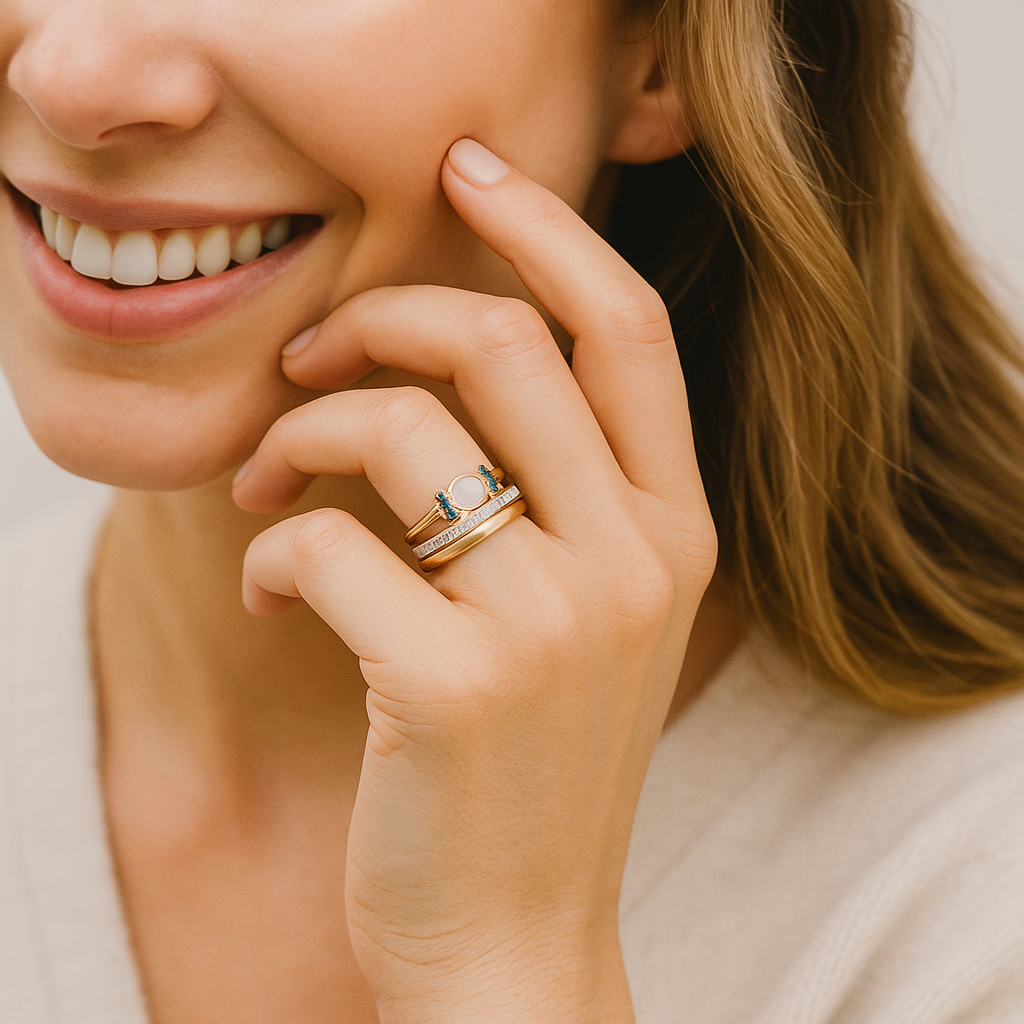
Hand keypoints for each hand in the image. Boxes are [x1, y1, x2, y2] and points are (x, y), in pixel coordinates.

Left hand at [232, 139, 717, 1023]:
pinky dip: (273, 549)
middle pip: (503, 345)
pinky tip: (272, 587)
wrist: (516, 934)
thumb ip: (565, 491)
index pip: (625, 329)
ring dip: (302, 438)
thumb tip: (453, 365)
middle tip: (312, 357)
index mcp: (674, 532)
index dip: (546, 226)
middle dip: (384, 319)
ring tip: (265, 487)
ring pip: (398, 433)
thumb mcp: (591, 614)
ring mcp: (550, 626)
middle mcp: (633, 563)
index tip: (470, 170)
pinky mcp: (448, 686)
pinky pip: (326, 547)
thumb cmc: (534, 761)